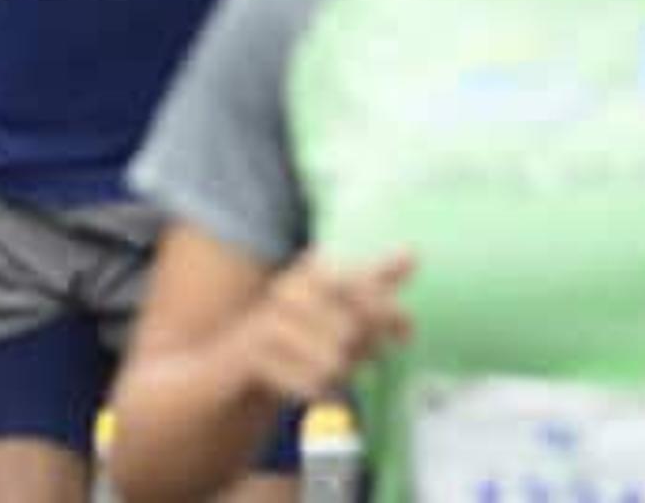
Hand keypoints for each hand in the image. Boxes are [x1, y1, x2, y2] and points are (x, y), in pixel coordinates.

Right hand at [232, 250, 415, 404]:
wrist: (230, 368)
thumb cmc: (298, 336)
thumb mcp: (338, 306)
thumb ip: (376, 281)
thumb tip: (413, 252)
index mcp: (312, 270)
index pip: (362, 286)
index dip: (390, 314)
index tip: (407, 335)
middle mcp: (289, 290)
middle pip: (352, 329)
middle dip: (364, 350)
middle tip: (361, 358)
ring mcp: (266, 322)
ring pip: (333, 361)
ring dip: (339, 375)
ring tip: (328, 371)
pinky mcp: (252, 355)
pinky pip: (308, 383)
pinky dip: (317, 392)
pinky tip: (310, 386)